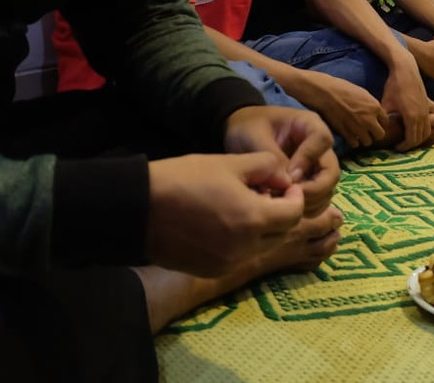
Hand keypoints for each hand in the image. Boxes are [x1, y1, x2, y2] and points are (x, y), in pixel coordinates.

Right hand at [145, 152, 303, 275]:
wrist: (138, 208)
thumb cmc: (184, 179)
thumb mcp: (229, 162)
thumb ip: (266, 167)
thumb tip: (284, 180)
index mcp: (253, 219)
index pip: (294, 214)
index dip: (295, 198)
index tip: (285, 187)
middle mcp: (245, 247)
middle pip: (281, 234)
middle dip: (281, 214)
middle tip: (266, 194)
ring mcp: (227, 263)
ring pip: (261, 247)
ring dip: (263, 229)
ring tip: (243, 207)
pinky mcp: (210, 270)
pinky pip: (239, 257)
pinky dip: (242, 242)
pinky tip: (224, 224)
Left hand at [224, 105, 339, 217]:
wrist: (240, 132)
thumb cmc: (248, 127)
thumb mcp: (255, 137)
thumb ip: (274, 158)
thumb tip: (289, 183)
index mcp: (310, 125)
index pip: (322, 140)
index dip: (308, 159)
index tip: (288, 175)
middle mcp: (320, 147)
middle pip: (331, 172)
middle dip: (314, 190)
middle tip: (289, 200)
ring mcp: (316, 166)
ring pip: (327, 190)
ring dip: (311, 203)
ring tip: (286, 208)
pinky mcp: (309, 182)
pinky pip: (317, 199)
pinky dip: (306, 209)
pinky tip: (286, 213)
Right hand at [289, 71, 386, 150]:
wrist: (325, 92)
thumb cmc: (341, 88)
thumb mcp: (362, 93)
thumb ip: (371, 105)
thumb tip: (375, 113)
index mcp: (375, 107)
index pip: (386, 122)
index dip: (380, 123)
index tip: (374, 124)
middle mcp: (369, 119)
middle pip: (380, 135)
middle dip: (374, 134)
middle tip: (367, 131)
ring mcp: (358, 128)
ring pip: (368, 142)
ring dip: (363, 139)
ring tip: (357, 134)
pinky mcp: (346, 133)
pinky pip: (355, 144)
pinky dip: (352, 141)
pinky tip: (348, 135)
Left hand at [380, 58, 430, 150]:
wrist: (406, 70)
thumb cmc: (393, 86)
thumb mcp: (386, 104)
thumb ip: (384, 120)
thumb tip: (377, 131)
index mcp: (412, 117)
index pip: (411, 140)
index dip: (404, 147)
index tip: (396, 147)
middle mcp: (422, 115)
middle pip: (421, 138)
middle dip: (412, 144)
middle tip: (401, 145)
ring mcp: (427, 110)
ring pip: (427, 130)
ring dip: (420, 137)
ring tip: (408, 137)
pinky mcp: (428, 104)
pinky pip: (431, 121)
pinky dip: (425, 127)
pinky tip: (418, 127)